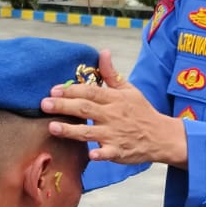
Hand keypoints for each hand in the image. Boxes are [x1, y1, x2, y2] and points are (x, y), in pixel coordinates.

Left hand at [43, 49, 187, 165]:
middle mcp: (113, 115)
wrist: (161, 136)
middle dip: (64, 106)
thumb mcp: (129, 89)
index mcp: (114, 99)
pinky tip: (90, 154)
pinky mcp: (119, 151)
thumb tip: (103, 52)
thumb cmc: (141, 112)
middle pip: (85, 109)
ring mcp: (115, 134)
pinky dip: (100, 153)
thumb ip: (111, 74)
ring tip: (52, 127)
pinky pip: (108, 153)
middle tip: (44, 104)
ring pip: (90, 132)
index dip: (71, 90)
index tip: (54, 90)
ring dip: (71, 130)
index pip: (90, 91)